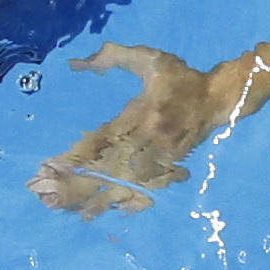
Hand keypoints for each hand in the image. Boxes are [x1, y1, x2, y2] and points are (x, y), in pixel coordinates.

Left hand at [30, 43, 225, 215]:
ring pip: (127, 181)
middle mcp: (152, 139)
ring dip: (100, 197)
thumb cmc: (179, 76)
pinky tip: (110, 212)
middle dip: (80, 183)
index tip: (52, 166)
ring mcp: (162, 156)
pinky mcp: (171, 166)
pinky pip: (147, 188)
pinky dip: (128, 201)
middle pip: (111, 165)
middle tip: (48, 197)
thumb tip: (75, 64)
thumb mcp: (148, 58)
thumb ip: (112, 56)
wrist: (220, 98)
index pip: (104, 138)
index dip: (79, 153)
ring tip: (73, 212)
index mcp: (143, 112)